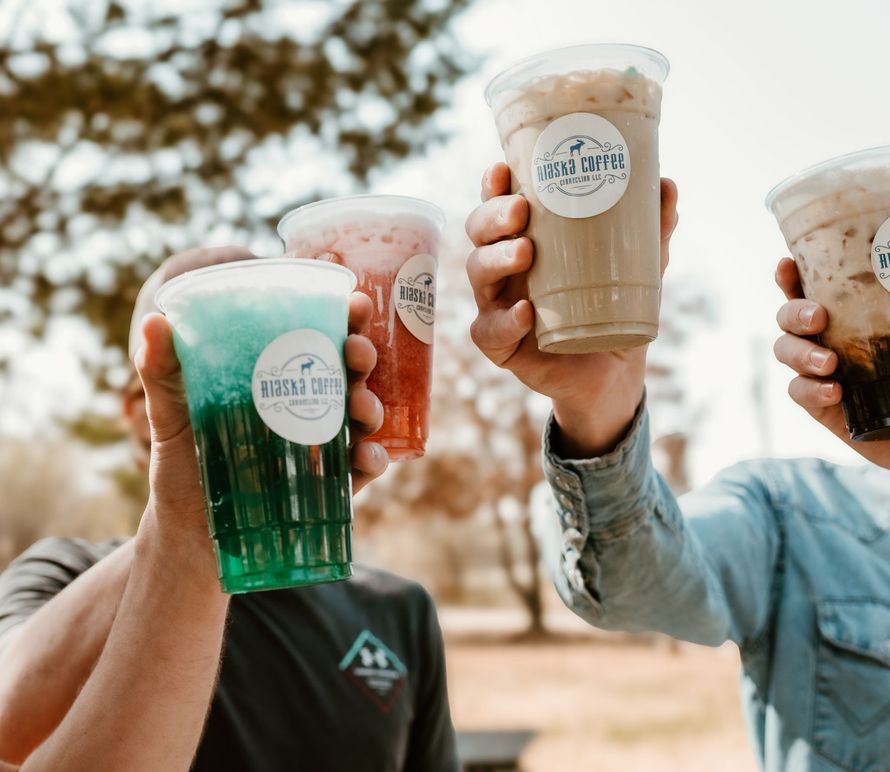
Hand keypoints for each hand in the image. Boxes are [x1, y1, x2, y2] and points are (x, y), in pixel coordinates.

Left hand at [132, 250, 387, 545]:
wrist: (187, 529)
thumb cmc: (182, 461)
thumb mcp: (169, 411)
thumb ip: (162, 369)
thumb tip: (154, 320)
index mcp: (280, 377)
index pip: (320, 337)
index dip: (344, 317)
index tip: (355, 302)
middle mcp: (309, 406)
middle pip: (349, 372)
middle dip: (362, 355)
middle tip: (356, 351)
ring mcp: (323, 446)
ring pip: (362, 417)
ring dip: (370, 406)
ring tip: (361, 405)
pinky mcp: (328, 487)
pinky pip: (359, 471)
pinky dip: (371, 461)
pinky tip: (365, 455)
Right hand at [465, 163, 678, 456]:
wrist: (612, 373)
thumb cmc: (613, 309)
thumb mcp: (636, 267)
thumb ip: (650, 230)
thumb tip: (667, 185)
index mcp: (525, 241)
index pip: (498, 206)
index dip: (492, 186)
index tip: (504, 169)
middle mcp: (503, 270)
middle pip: (478, 234)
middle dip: (492, 217)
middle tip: (521, 211)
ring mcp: (497, 306)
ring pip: (477, 275)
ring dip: (495, 259)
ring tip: (525, 253)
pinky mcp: (501, 345)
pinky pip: (488, 330)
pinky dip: (504, 320)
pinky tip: (525, 311)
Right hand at [774, 258, 889, 467]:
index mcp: (842, 314)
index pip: (807, 288)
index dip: (790, 277)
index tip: (787, 265)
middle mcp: (822, 336)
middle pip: (786, 317)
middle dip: (794, 314)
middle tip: (817, 319)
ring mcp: (815, 368)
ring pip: (785, 351)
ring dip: (802, 353)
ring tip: (829, 363)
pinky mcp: (816, 401)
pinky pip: (797, 390)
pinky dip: (811, 390)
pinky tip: (834, 392)